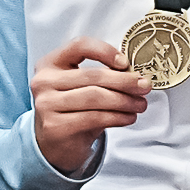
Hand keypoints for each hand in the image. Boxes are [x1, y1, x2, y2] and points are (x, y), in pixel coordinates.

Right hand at [27, 34, 150, 174]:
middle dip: (125, 81)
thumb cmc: (73, 109)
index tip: (126, 63)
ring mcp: (46, 105)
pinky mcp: (55, 126)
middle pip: (93, 76)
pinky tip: (128, 117)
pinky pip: (95, 118)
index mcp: (50, 63)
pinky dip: (118, 117)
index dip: (105, 51)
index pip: (79, 46)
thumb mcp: (81, 87)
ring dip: (125, 101)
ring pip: (96, 97)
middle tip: (145, 86)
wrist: (54, 143)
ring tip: (140, 104)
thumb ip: (102, 75)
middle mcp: (44, 82)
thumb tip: (136, 75)